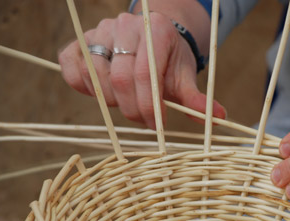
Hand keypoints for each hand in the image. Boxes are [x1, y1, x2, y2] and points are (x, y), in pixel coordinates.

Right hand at [58, 12, 224, 128]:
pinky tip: (102, 94)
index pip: (145, 74)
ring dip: (110, 101)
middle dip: (132, 109)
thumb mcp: (185, 77)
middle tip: (144, 121)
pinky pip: (71, 68)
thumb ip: (196, 99)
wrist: (151, 39)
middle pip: (119, 79)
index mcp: (155, 29)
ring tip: (128, 104)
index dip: (148, 106)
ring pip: (94, 76)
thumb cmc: (169, 61)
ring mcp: (99, 32)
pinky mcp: (80, 42)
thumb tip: (218, 118)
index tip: (158, 125)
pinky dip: (82, 87)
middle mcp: (124, 25)